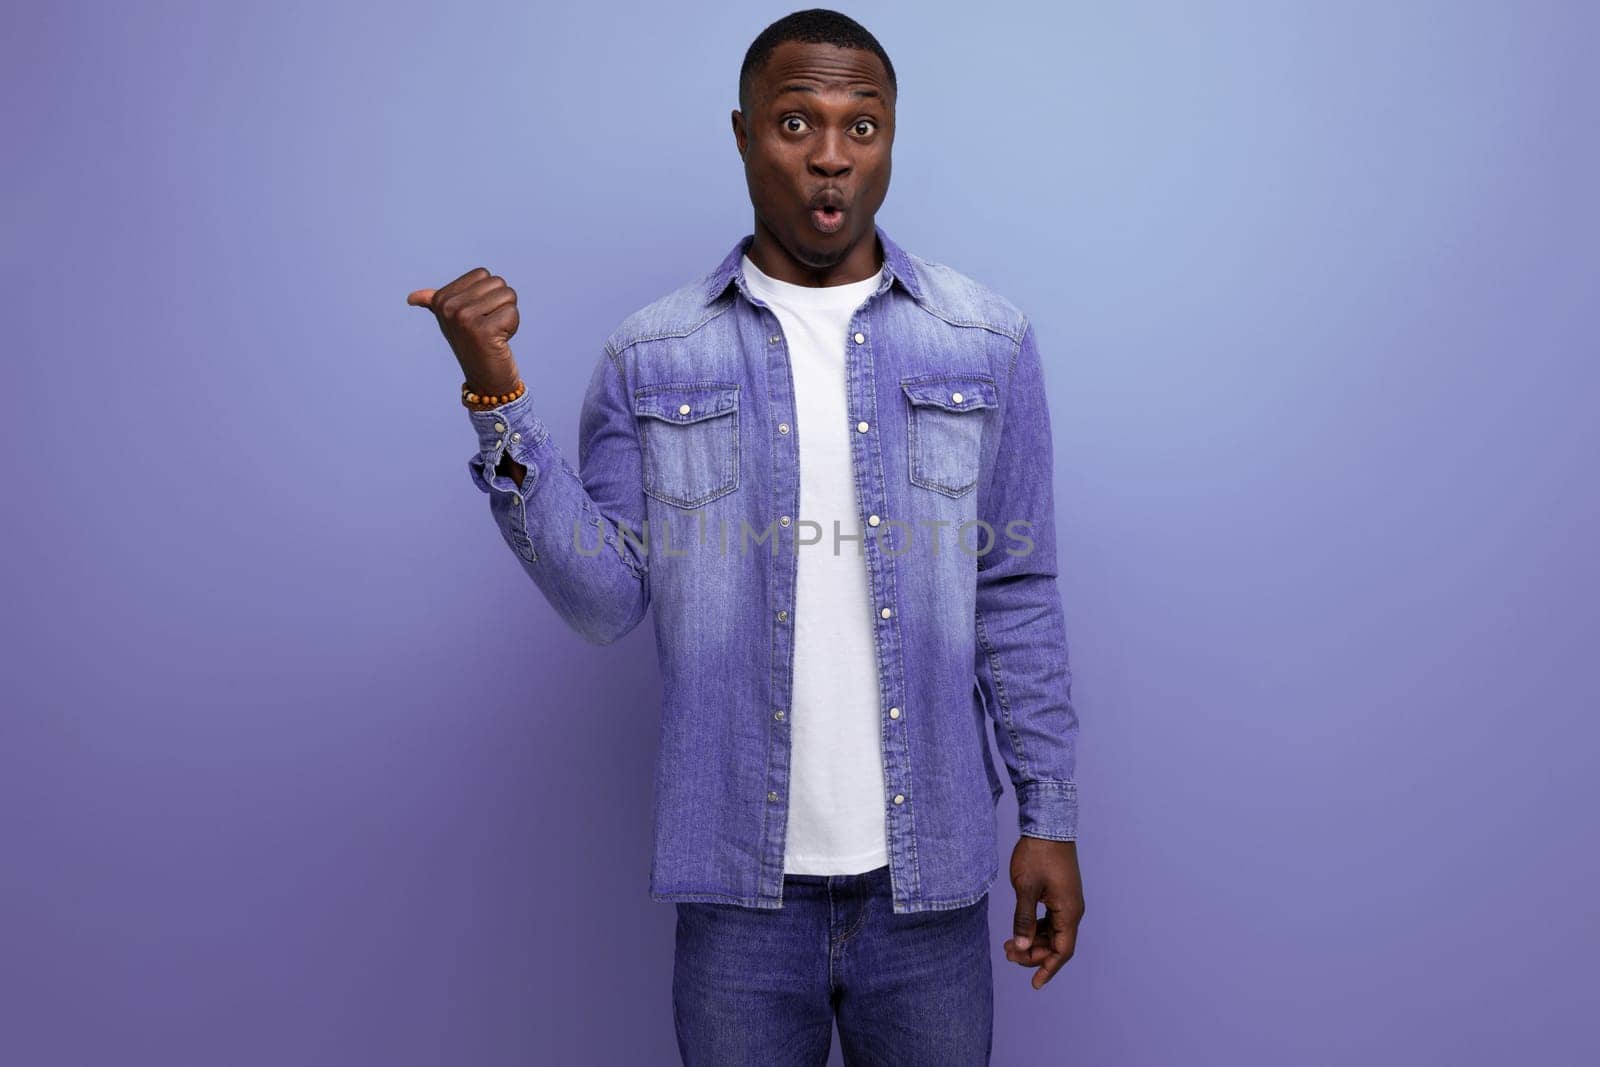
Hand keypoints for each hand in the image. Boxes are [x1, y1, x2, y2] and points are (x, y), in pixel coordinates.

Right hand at [407, 267, 520, 394]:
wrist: (485, 380)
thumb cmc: (473, 345)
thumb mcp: (451, 322)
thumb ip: (435, 304)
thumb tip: (411, 297)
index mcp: (441, 299)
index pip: (482, 274)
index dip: (488, 294)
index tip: (478, 316)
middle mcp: (449, 307)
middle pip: (497, 283)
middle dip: (500, 304)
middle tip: (488, 326)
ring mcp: (463, 319)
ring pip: (508, 295)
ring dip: (508, 315)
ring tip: (494, 333)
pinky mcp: (483, 331)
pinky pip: (512, 313)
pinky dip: (512, 327)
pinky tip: (499, 341)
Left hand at [1002, 836, 1083, 989]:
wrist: (1048, 825)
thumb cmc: (1038, 854)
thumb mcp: (1026, 888)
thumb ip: (1023, 919)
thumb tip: (1020, 945)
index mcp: (1069, 912)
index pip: (1062, 951)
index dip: (1048, 969)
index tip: (1034, 984)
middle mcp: (1072, 910)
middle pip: (1056, 944)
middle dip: (1033, 954)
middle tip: (1008, 953)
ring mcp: (1067, 902)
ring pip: (1052, 933)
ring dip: (1033, 941)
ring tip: (1008, 944)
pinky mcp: (1060, 894)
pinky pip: (1051, 920)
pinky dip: (1035, 928)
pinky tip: (1018, 929)